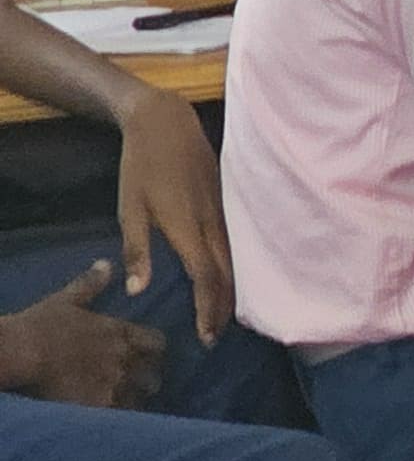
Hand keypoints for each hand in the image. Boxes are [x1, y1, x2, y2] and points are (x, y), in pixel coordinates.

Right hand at [0, 265, 165, 409]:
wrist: (20, 352)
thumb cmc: (39, 325)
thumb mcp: (65, 300)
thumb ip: (90, 284)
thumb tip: (106, 264)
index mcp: (120, 332)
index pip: (157, 343)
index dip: (154, 352)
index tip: (148, 357)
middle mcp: (125, 358)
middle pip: (154, 375)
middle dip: (148, 380)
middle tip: (137, 386)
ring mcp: (115, 383)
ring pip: (142, 398)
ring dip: (136, 401)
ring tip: (126, 406)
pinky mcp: (101, 405)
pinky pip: (123, 417)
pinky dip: (121, 419)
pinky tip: (113, 422)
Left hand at [112, 89, 230, 343]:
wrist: (167, 123)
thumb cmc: (142, 166)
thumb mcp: (129, 208)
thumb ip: (137, 250)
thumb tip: (137, 290)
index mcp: (188, 227)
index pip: (206, 278)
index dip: (207, 309)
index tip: (205, 336)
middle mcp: (214, 224)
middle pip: (227, 275)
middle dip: (222, 309)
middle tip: (214, 337)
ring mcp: (225, 214)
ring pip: (236, 262)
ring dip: (231, 292)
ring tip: (224, 316)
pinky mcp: (228, 206)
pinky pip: (236, 246)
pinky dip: (234, 270)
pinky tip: (229, 280)